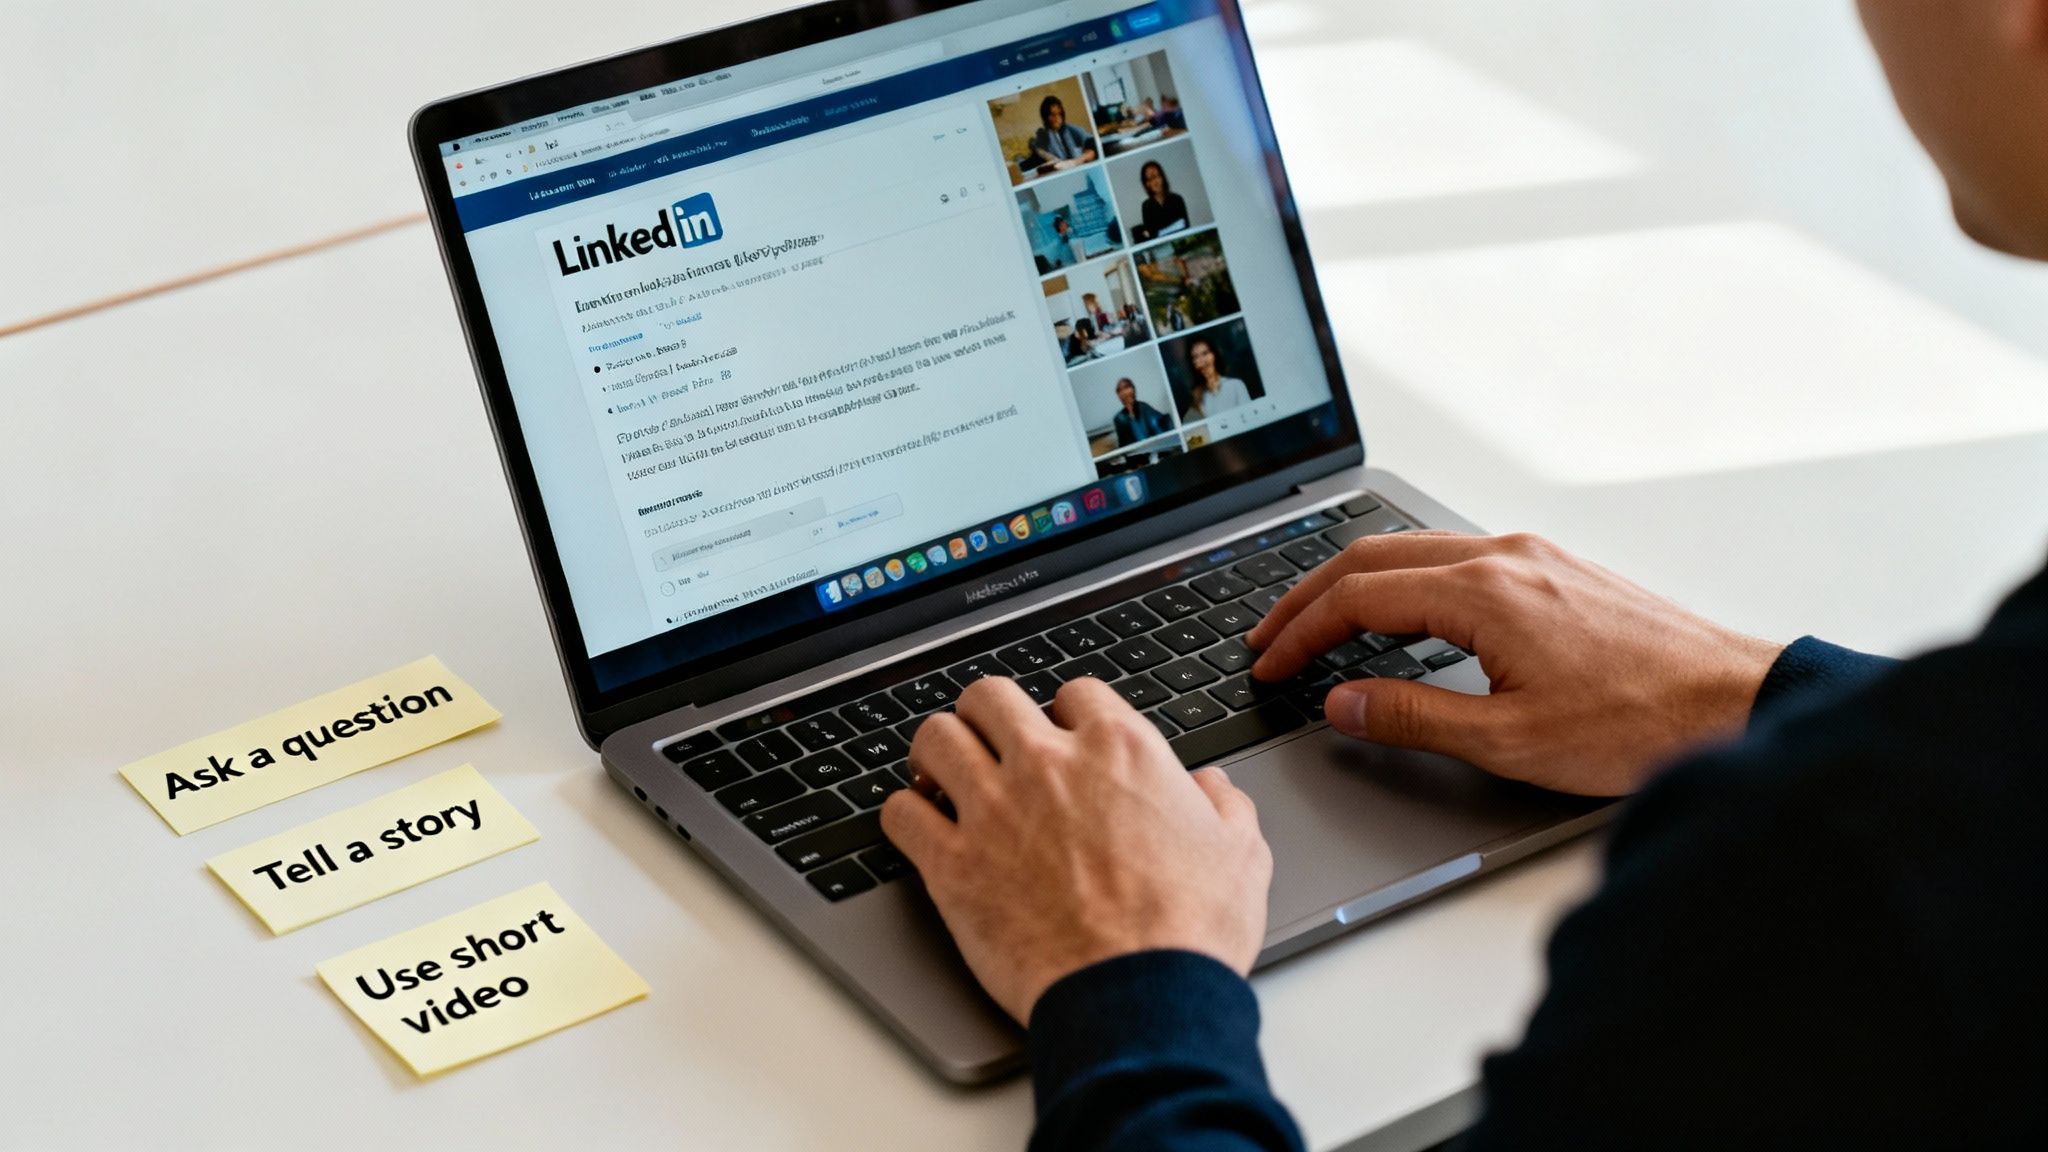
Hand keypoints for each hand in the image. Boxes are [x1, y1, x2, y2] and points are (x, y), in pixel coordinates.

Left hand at [879, 677, 1272, 1023]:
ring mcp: (994, 811)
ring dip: (938, 751)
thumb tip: (1210, 786)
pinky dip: (905, 814)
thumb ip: (1224, 806)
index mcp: (1119, 751)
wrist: (1139, 996)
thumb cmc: (1189, 932)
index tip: (1065, 736)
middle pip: (990, 696)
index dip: (1070, 713)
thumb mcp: (1240, 854)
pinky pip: (901, 813)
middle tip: (993, 742)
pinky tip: (920, 825)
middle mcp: (1049, 765)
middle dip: (989, 715)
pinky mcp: (952, 865)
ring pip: (936, 739)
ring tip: (944, 772)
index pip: (1076, 692)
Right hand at [1246, 532, 1782, 796]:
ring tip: (1318, 624)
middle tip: (1269, 637)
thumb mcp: (1507, 740)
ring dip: (1354, 585)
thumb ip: (1410, 716)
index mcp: (1482, 592)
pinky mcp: (1557, 571)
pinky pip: (1454, 558)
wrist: (1736, 703)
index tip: (1269, 664)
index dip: (1300, 632)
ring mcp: (1534, 557)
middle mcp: (1504, 557)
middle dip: (1308, 597)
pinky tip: (1399, 614)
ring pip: (1413, 550)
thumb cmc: (1638, 725)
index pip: (1357, 596)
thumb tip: (1340, 702)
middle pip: (1372, 556)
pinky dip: (1403, 581)